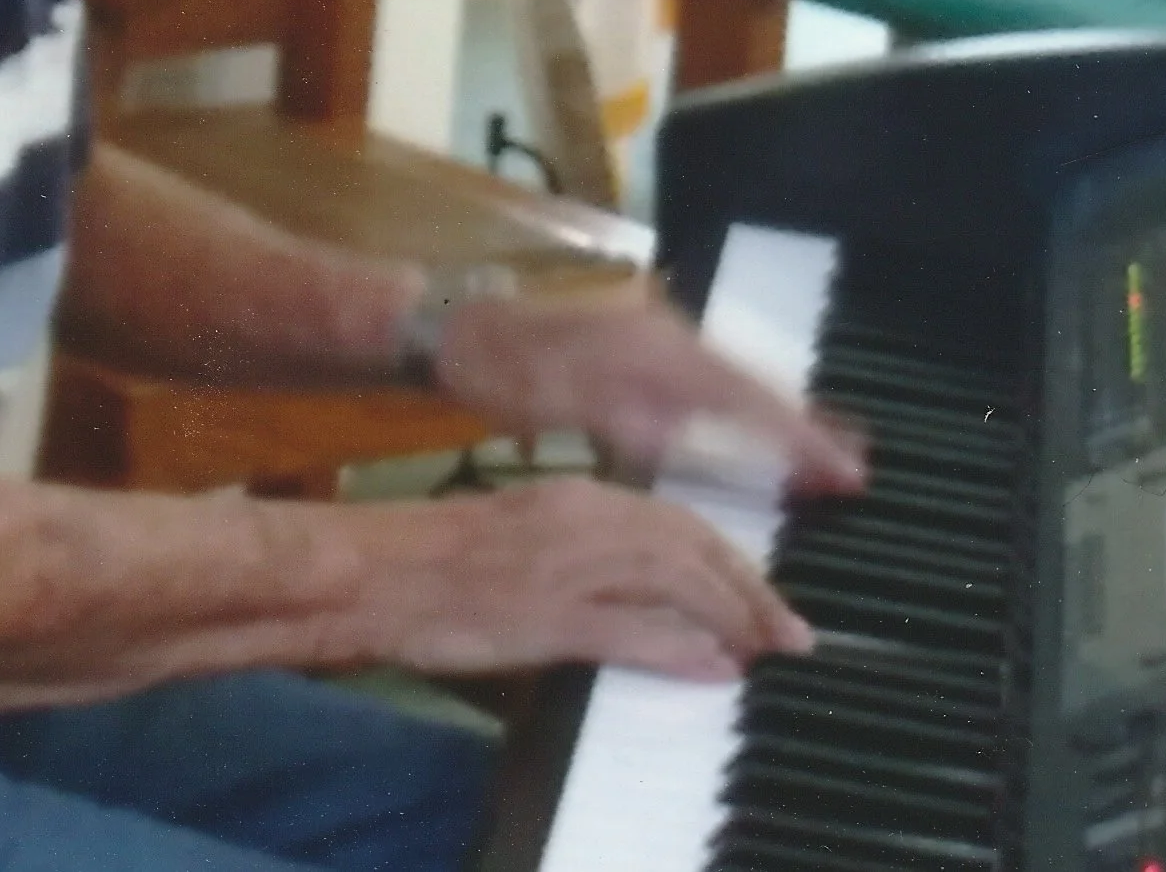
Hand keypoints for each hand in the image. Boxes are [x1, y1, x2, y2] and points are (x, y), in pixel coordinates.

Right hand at [365, 476, 812, 680]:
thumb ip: (582, 551)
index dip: (729, 559)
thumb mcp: (521, 534)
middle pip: (692, 546)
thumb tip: (639, 589)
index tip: (762, 592)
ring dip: (733, 615)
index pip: (676, 521)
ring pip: (676, 582)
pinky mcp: (547, 617)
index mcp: (575, 496)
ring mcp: (567, 569)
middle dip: (750, 588)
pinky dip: (682, 649)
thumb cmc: (436, 554)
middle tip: (791, 628)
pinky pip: (634, 632)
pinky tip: (715, 668)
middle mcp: (582, 521)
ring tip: (769, 647)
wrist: (373, 566)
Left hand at [432, 277, 866, 494]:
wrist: (460, 326)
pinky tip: (762, 423)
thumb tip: (678, 441)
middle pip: (750, 381)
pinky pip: (709, 373)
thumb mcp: (559, 404)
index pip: (742, 394)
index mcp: (652, 346)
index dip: (795, 434)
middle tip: (857, 465)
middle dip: (804, 424)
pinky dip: (742, 400)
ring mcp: (657, 329)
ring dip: (777, 413)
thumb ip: (623, 421)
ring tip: (829, 450)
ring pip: (733, 376)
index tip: (846, 469)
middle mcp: (667, 328)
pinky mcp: (646, 339)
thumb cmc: (503, 371)